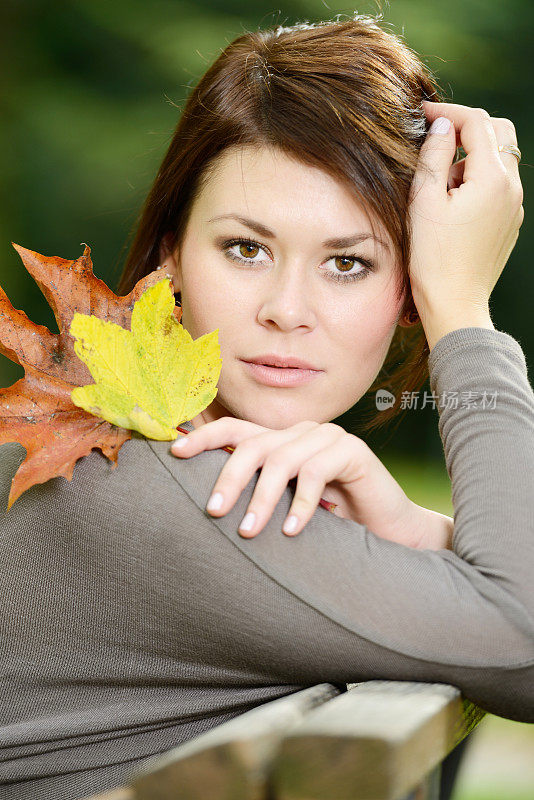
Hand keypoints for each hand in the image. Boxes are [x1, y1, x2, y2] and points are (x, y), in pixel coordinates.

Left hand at [170, 417, 446, 549]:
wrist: (388, 531)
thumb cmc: (332, 523)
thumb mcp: (286, 508)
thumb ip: (258, 496)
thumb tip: (207, 503)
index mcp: (281, 441)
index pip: (235, 429)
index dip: (203, 437)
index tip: (174, 451)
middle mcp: (301, 432)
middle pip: (253, 445)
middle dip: (229, 477)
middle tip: (213, 510)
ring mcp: (327, 437)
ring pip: (281, 460)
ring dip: (262, 499)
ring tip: (249, 531)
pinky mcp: (351, 451)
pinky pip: (315, 473)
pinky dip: (300, 504)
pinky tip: (292, 531)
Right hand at [408, 101, 523, 324]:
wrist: (454, 303)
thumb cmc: (434, 258)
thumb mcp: (424, 201)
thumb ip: (433, 155)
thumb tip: (441, 125)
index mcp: (492, 179)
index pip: (476, 123)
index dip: (448, 112)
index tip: (422, 113)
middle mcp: (511, 188)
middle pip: (499, 133)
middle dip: (467, 129)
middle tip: (435, 141)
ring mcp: (514, 207)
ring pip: (499, 160)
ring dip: (470, 158)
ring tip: (439, 188)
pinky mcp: (509, 222)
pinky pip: (498, 186)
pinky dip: (477, 181)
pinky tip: (452, 205)